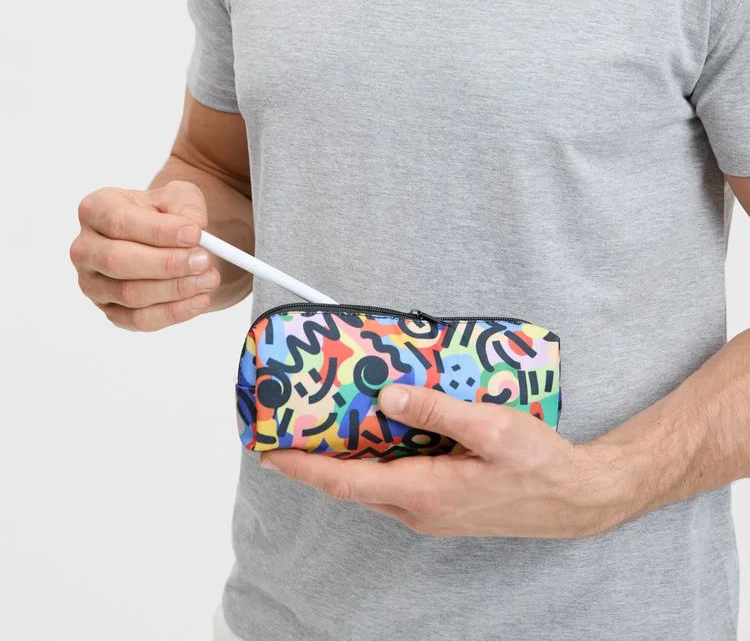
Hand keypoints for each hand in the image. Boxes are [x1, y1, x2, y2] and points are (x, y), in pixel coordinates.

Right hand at [70, 180, 220, 330]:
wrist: (168, 241)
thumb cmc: (167, 215)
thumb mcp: (179, 196)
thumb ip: (186, 206)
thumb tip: (193, 227)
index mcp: (95, 210)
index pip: (119, 222)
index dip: (158, 231)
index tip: (195, 234)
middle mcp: (85, 249)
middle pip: (118, 261)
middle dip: (166, 263)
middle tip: (204, 260)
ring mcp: (93, 284)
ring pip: (130, 294)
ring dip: (175, 289)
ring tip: (209, 278)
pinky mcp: (110, 312)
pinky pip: (139, 320)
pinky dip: (173, 312)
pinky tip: (200, 300)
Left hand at [261, 384, 631, 538]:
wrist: (576, 498)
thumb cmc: (539, 465)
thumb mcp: (491, 429)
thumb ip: (438, 412)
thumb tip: (388, 398)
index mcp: (425, 493)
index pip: (347, 483)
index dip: (305, 467)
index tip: (271, 452)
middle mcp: (419, 508)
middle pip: (353, 484)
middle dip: (317, 458)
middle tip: (290, 426)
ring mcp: (430, 509)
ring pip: (374, 481)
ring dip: (346, 456)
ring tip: (325, 421)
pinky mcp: (443, 500)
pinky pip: (396, 479)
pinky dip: (376, 456)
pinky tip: (379, 428)